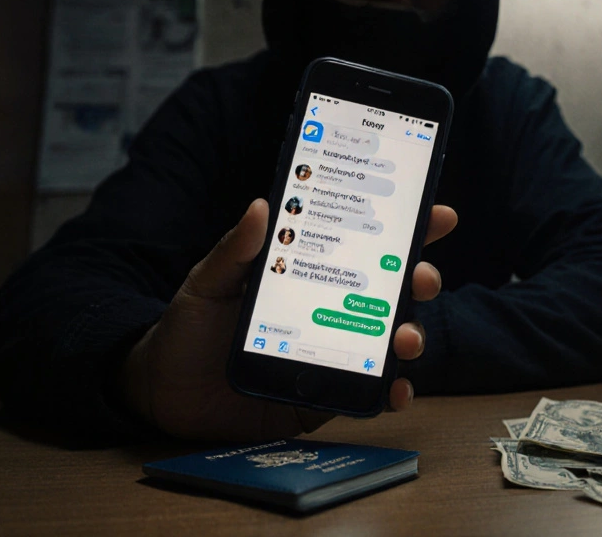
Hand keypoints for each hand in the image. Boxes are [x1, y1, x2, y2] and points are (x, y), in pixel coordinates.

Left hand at [118, 199, 457, 440]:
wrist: (162, 393)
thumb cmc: (187, 329)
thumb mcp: (207, 282)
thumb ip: (235, 249)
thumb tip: (261, 205)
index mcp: (309, 272)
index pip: (365, 245)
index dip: (408, 229)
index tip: (439, 215)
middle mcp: (330, 309)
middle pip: (391, 291)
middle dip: (419, 280)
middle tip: (421, 279)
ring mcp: (333, 352)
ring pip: (388, 341)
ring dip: (410, 336)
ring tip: (405, 338)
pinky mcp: (326, 396)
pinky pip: (368, 393)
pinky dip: (391, 392)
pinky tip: (396, 389)